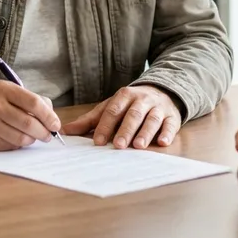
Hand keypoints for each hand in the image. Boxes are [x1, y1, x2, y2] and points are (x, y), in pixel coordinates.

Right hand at [0, 81, 60, 150]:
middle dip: (44, 132)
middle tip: (48, 135)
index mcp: (3, 90)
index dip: (49, 116)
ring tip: (33, 137)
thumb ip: (30, 100)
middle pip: (29, 124)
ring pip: (21, 138)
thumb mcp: (7, 91)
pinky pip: (10, 147)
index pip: (34, 103)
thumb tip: (51, 116)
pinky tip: (16, 139)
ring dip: (32, 140)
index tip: (55, 124)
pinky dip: (18, 145)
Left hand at [62, 85, 181, 148]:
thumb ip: (90, 120)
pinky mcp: (173, 116)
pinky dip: (167, 133)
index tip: (98, 141)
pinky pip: (171, 124)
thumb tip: (64, 131)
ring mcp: (158, 107)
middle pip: (133, 115)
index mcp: (124, 96)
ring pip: (151, 119)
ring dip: (145, 132)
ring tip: (138, 146)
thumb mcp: (110, 107)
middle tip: (119, 145)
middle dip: (125, 130)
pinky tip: (162, 142)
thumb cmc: (131, 105)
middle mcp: (142, 100)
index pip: (113, 111)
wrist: (162, 91)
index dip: (105, 126)